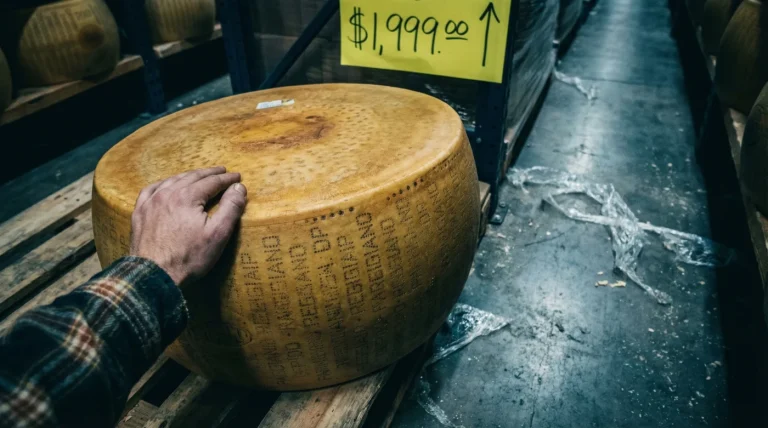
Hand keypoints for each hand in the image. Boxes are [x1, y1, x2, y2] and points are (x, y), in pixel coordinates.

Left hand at [130, 167, 246, 285]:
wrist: (154, 276)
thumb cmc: (189, 257)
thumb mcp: (218, 234)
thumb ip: (231, 207)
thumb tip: (239, 187)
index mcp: (187, 196)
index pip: (212, 182)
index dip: (227, 179)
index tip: (237, 177)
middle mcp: (167, 193)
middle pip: (192, 177)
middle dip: (209, 173)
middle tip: (222, 171)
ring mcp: (151, 202)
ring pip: (172, 181)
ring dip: (188, 176)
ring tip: (199, 176)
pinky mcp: (140, 213)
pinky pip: (151, 190)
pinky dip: (163, 184)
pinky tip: (167, 186)